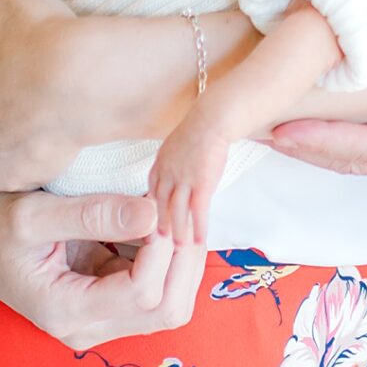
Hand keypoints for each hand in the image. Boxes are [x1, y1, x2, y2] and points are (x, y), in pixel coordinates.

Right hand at [0, 170, 208, 350]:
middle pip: (167, 310)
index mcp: (66, 311)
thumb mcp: (34, 213)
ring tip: (169, 211)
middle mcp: (87, 327)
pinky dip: (167, 256)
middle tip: (176, 207)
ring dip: (181, 258)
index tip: (156, 202)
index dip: (163, 248)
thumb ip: (92, 214)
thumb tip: (152, 213)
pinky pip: (155, 288)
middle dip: (184, 258)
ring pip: (169, 303)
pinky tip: (157, 220)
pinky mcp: (106, 301)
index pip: (143, 293)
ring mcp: (99, 319)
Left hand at [149, 117, 228, 246]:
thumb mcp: (179, 143)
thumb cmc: (201, 127)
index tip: (153, 218)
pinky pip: (197, 212)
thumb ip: (176, 159)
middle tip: (159, 241)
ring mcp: (183, 180)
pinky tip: (200, 240)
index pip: (153, 189)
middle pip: (161, 204)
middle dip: (160, 224)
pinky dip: (198, 228)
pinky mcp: (201, 185)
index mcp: (161, 162)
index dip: (153, 206)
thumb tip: (181, 168)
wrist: (212, 120)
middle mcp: (167, 173)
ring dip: (178, 231)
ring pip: (176, 212)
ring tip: (179, 246)